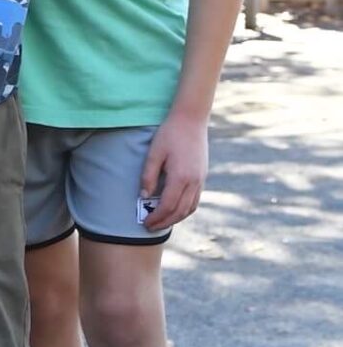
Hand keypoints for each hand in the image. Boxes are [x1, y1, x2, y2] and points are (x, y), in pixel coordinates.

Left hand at [140, 112, 207, 230]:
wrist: (191, 119)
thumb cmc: (170, 134)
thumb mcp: (154, 153)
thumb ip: (148, 176)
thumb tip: (144, 196)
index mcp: (181, 177)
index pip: (167, 206)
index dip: (156, 217)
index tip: (145, 222)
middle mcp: (194, 181)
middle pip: (179, 211)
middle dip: (164, 222)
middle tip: (150, 227)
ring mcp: (201, 179)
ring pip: (190, 208)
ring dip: (176, 218)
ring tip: (161, 221)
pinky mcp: (202, 176)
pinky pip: (195, 200)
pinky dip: (185, 209)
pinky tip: (174, 209)